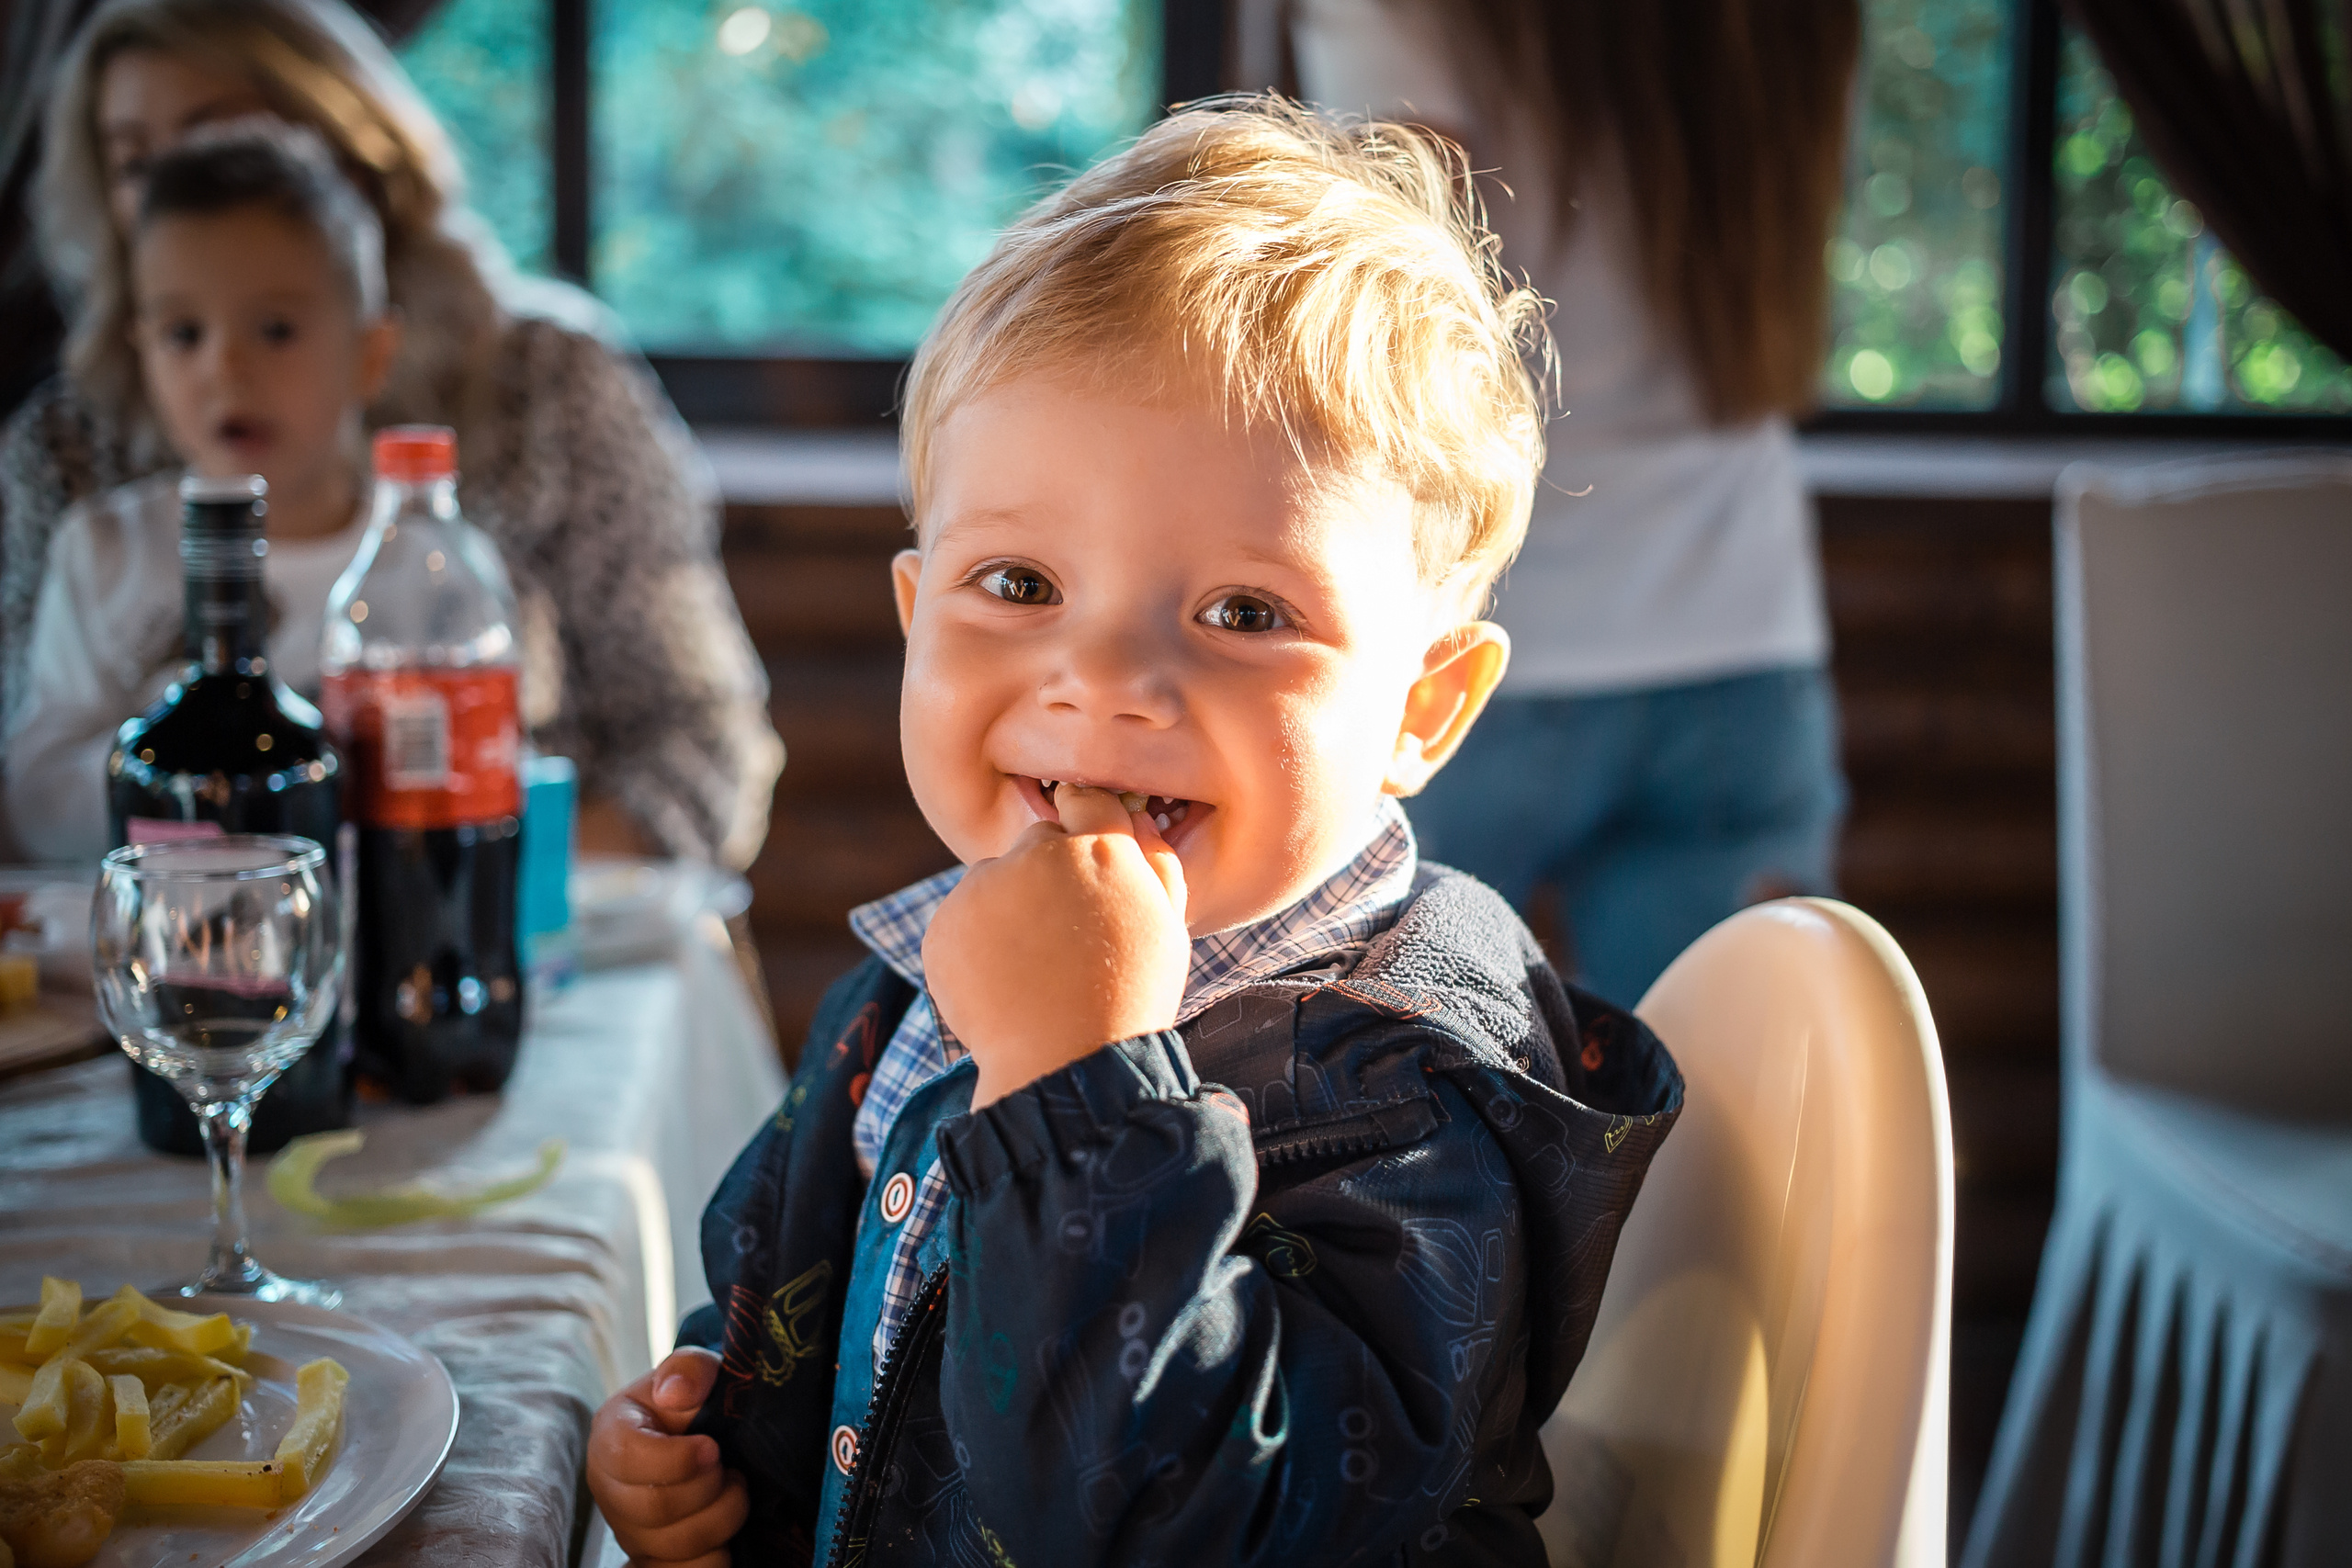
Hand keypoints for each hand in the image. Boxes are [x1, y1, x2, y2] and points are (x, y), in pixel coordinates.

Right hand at [586, 1348, 745, 1566]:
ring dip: (721, 1520)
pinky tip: (727, 1530)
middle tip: (728, 1469)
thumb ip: (689, 1370)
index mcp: (610, 1437)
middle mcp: (610, 1490)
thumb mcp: (694, 1373)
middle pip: (652, 1509)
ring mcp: (629, 1532)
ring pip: (673, 1547)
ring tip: (732, 1490)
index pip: (626, 1458)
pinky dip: (715, 1557)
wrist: (704, 1435)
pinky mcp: (652, 1561)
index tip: (712, 1448)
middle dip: (707, 1488)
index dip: (676, 1458)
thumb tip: (677, 1393)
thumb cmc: (693, 1403)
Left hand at [924, 786, 1188, 1107]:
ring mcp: (982, 888)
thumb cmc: (1130, 998)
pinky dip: (977, 942)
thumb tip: (1136, 820)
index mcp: (1098, 848)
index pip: (1086, 800)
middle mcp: (1035, 854)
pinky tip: (1006, 981)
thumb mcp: (1169, 928)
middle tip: (1068, 935)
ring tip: (1036, 967)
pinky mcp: (944, 924)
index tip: (1089, 862)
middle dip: (1050, 873)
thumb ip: (1156, 862)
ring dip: (1011, 906)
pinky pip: (963, 918)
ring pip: (997, 879)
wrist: (1065, 1065)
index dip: (1088, 827)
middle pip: (1039, 841)